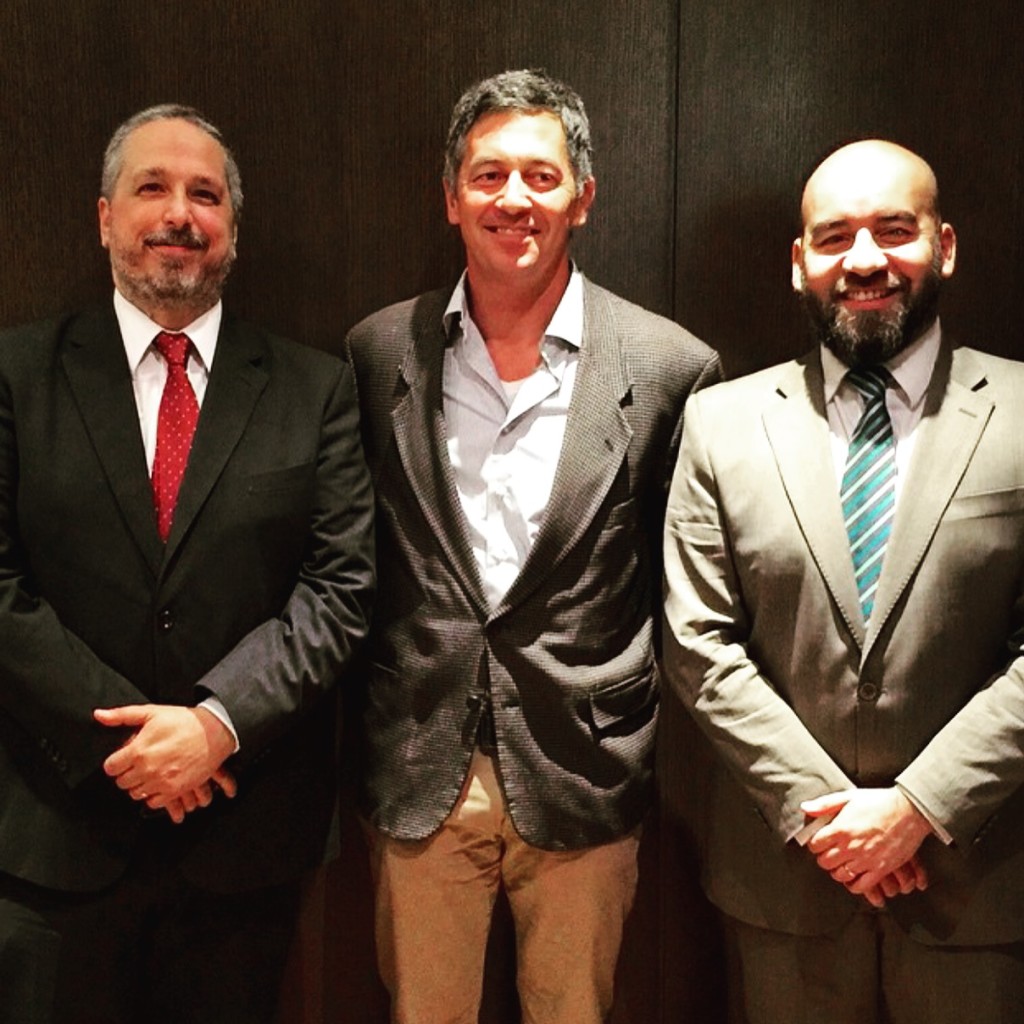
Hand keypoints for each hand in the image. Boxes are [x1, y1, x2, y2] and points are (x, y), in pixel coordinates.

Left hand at [94, 704, 236, 816]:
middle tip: (139, 763)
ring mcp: (161, 782)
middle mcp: (147, 769)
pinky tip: (160, 781)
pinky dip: (153, 794)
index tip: (124, 758)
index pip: (110, 768)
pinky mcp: (175, 790)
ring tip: (150, 772)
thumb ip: (122, 715)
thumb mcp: (152, 712)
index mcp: (138, 750)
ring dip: (139, 784)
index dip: (115, 762)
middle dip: (127, 773)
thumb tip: (98, 715)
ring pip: (135, 793)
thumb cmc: (183, 722)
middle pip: (121, 782)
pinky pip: (153, 802)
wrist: (214, 732)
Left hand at [801, 788, 931, 901]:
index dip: (814, 844)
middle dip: (824, 857)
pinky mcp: (881, 869)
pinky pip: (861, 886)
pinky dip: (854, 885)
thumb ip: (824, 804)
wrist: (909, 811)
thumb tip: (804, 808)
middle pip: (825, 862)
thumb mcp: (849, 797)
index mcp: (841, 829)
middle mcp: (851, 847)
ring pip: (840, 875)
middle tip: (829, 852)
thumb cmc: (879, 802)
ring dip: (837, 870)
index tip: (819, 842)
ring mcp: (866, 860)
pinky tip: (854, 876)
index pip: (815, 845)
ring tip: (841, 863)